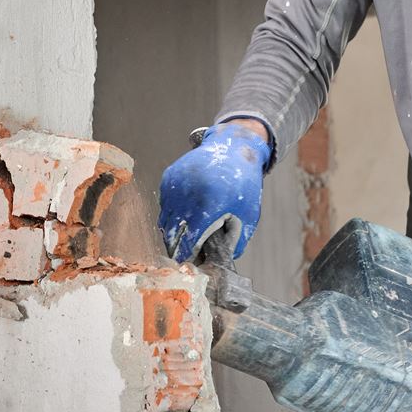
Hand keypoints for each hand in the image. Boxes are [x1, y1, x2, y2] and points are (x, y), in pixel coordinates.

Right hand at [157, 121, 269, 261]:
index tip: (189, 264)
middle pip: (172, 233)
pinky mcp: (168, 177)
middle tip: (188, 253)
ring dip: (174, 231)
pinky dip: (172, 214)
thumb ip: (235, 241)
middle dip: (178, 247)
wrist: (232, 147)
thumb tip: (221, 262)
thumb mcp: (247, 215)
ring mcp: (175, 185)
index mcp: (208, 205)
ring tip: (188, 234)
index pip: (188, 241)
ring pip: (165, 220)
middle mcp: (187, 194)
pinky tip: (186, 214)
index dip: (186, 256)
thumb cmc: (243, 183)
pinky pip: (164, 205)